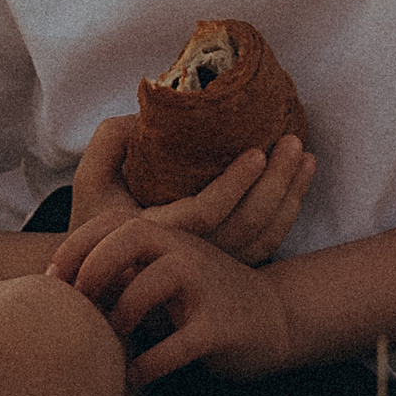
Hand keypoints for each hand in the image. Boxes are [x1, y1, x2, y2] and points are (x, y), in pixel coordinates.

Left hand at [49, 211, 296, 387]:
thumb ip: (124, 275)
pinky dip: (149, 364)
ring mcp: (204, 288)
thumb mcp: (164, 276)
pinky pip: (176, 345)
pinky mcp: (220, 327)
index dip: (75, 246)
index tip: (51, 280)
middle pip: (131, 236)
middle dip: (94, 266)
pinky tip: (136, 376)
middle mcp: (185, 252)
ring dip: (123, 310)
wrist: (275, 318)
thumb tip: (61, 291)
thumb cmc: (201, 301)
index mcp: (168, 237)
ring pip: (153, 282)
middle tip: (79, 301)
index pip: (112, 223)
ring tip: (116, 335)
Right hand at [58, 121, 315, 269]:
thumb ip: (111, 143)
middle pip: (244, 227)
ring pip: (262, 239)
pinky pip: (266, 246)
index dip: (234, 185)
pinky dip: (287, 215)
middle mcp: (188, 257)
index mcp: (156, 235)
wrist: (104, 277)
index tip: (257, 152)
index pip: (205, 214)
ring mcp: (211, 268)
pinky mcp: (226, 269)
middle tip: (293, 143)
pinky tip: (298, 182)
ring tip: (305, 157)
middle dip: (276, 184)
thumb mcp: (90, 180)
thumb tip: (146, 117)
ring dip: (290, 197)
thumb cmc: (98, 225)